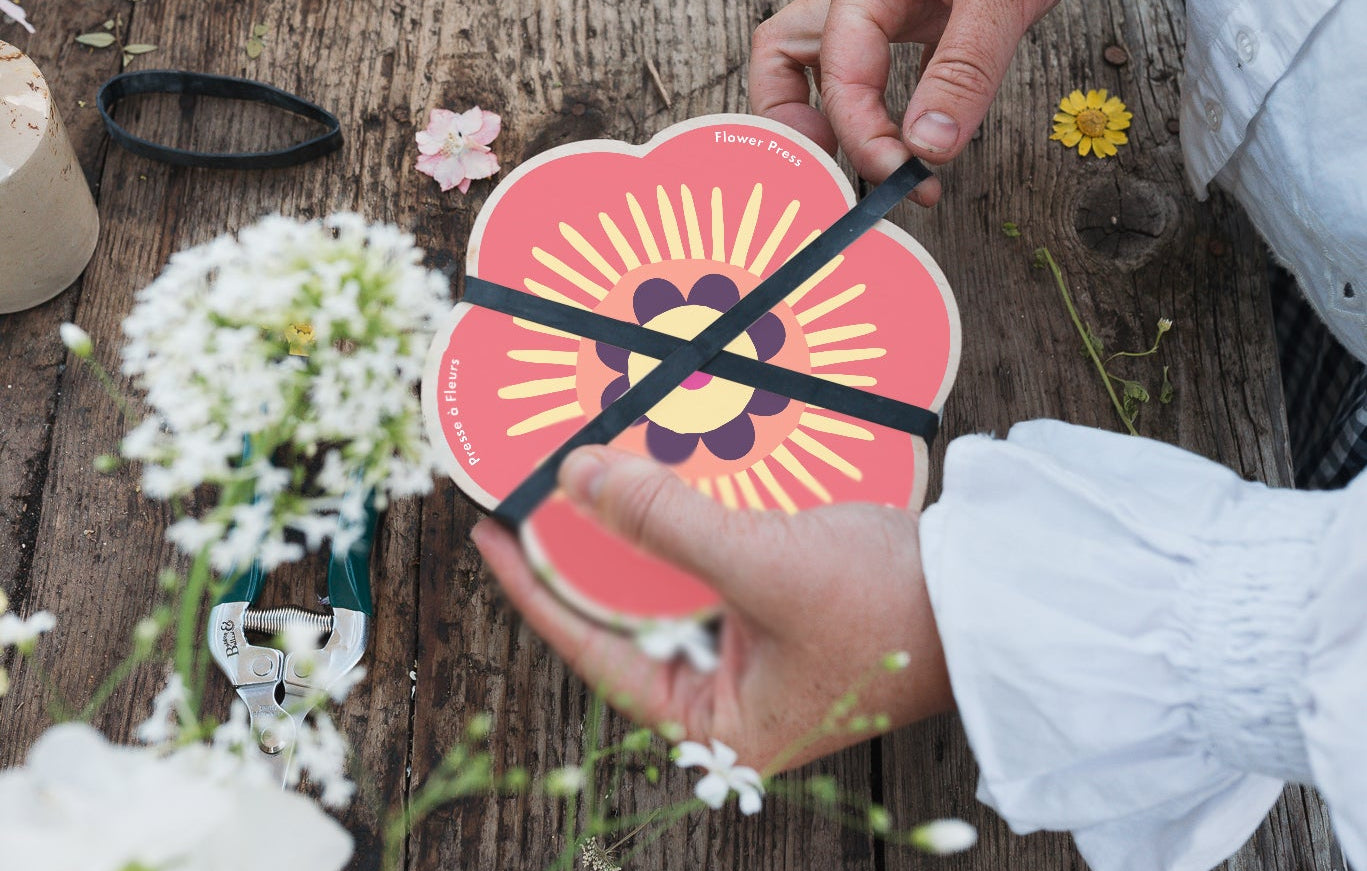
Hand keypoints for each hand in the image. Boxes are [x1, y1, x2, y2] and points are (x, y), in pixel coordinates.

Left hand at [472, 446, 952, 772]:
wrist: (996, 592)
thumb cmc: (893, 606)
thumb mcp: (765, 565)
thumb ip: (666, 524)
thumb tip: (575, 478)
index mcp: (717, 727)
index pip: (597, 653)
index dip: (538, 589)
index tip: (493, 534)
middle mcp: (727, 699)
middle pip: (625, 619)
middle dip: (583, 556)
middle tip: (533, 495)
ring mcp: (753, 655)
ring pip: (665, 589)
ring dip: (632, 535)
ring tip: (586, 481)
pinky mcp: (777, 610)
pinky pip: (706, 567)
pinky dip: (680, 528)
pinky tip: (657, 484)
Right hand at [749, 0, 1059, 202]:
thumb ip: (964, 69)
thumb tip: (928, 146)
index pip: (837, 70)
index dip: (860, 133)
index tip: (898, 175)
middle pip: (783, 54)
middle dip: (794, 121)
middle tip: (834, 173)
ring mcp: (879, 2)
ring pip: (811, 57)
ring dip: (821, 112)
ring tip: (856, 160)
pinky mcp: (908, 12)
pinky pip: (861, 59)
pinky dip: (865, 102)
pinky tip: (900, 137)